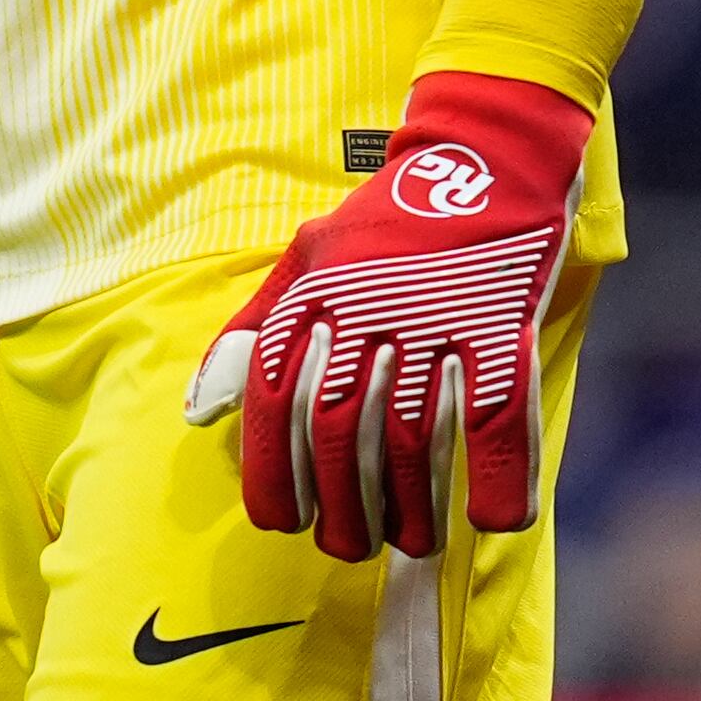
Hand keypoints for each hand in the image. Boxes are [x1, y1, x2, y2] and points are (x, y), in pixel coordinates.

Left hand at [184, 70, 586, 559]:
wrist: (485, 153)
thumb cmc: (390, 220)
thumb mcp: (307, 258)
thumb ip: (252, 330)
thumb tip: (199, 411)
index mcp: (313, 293)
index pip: (271, 398)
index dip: (271, 471)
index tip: (282, 523)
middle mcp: (366, 307)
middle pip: (338, 430)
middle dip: (340, 506)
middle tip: (349, 547)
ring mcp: (436, 315)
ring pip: (413, 437)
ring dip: (412, 507)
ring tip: (412, 543)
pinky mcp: (501, 324)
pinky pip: (496, 418)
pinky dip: (497, 479)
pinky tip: (495, 520)